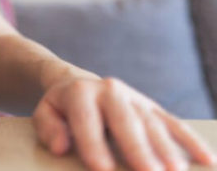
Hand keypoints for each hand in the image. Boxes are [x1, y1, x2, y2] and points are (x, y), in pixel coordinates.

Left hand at [33, 77, 216, 170]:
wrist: (80, 84)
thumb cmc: (62, 108)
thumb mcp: (46, 112)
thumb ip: (49, 128)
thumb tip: (60, 146)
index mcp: (81, 92)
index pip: (87, 120)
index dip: (93, 145)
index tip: (101, 168)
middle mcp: (111, 91)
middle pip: (126, 121)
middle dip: (138, 149)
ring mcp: (135, 99)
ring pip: (152, 124)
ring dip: (166, 149)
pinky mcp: (153, 108)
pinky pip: (175, 124)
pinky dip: (191, 141)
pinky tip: (205, 159)